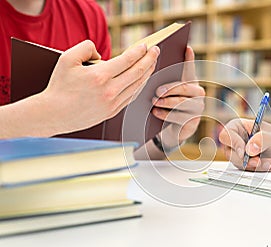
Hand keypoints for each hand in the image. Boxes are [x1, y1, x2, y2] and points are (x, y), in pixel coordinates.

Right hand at [39, 40, 158, 133]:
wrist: (53, 114)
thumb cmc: (59, 87)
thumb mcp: (67, 59)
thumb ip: (86, 47)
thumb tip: (102, 54)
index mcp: (100, 76)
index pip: (127, 60)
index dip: (139, 51)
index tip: (145, 46)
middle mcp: (109, 91)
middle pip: (138, 72)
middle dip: (150, 60)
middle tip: (156, 51)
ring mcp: (113, 103)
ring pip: (137, 86)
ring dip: (147, 73)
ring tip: (152, 64)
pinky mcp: (112, 112)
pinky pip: (132, 97)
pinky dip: (139, 86)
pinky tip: (142, 80)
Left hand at [151, 46, 204, 148]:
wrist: (170, 131)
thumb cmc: (166, 107)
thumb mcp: (165, 94)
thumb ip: (163, 82)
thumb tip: (151, 67)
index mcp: (191, 83)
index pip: (190, 69)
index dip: (189, 59)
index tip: (187, 47)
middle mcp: (198, 94)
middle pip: (186, 88)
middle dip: (171, 88)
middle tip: (158, 90)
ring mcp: (197, 109)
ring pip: (183, 103)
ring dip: (167, 102)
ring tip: (155, 101)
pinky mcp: (193, 123)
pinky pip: (180, 117)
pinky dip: (165, 114)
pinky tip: (155, 112)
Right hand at [218, 118, 270, 170]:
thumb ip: (261, 140)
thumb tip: (249, 149)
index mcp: (241, 127)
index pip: (226, 135)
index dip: (233, 143)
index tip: (244, 152)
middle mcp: (240, 139)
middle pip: (230, 152)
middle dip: (245, 159)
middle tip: (258, 161)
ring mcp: (244, 152)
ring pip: (239, 163)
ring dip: (255, 165)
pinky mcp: (249, 163)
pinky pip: (248, 170)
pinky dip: (259, 169)